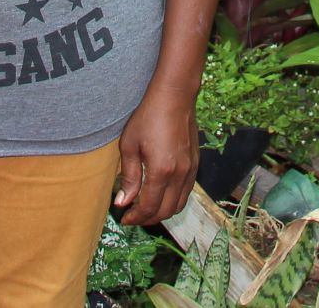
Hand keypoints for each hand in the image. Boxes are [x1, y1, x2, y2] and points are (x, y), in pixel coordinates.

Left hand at [115, 83, 198, 226]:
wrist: (174, 98)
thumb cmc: (148, 118)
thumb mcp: (130, 146)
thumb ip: (129, 177)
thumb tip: (123, 203)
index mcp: (161, 171)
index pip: (149, 207)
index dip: (135, 218)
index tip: (124, 219)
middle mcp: (179, 175)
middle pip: (165, 211)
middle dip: (147, 219)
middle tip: (133, 217)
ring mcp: (191, 170)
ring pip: (178, 205)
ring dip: (161, 212)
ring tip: (145, 209)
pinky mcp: (195, 164)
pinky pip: (186, 192)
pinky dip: (173, 201)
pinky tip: (160, 194)